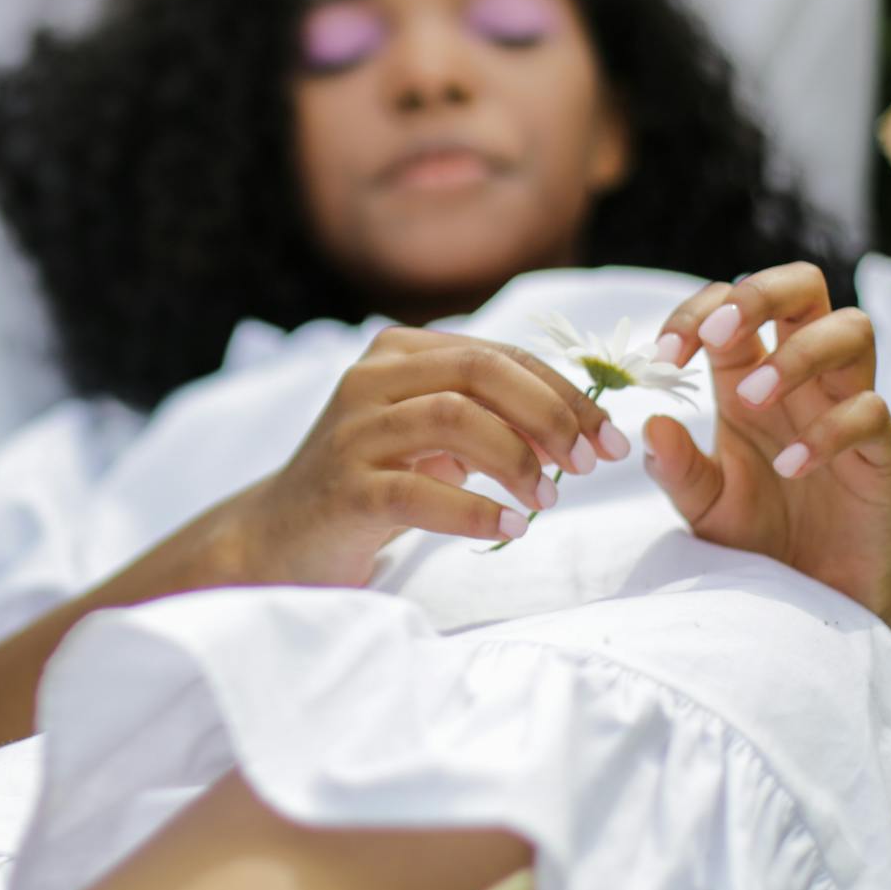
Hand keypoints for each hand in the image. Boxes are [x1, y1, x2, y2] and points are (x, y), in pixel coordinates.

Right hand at [216, 326, 621, 589]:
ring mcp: (353, 432)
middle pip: (480, 373)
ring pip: (454, 419)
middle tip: (589, 465)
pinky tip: (511, 530)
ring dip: (517, 461)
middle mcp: (370, 379)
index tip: (609, 439)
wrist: (280, 537)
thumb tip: (579, 422)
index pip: (499, 356)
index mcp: (397, 352)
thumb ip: (489, 416)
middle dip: (550, 416)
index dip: (565, 394)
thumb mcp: (430, 437)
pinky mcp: (344, 488)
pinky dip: (476, 511)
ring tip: (546, 502)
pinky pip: (421, 490)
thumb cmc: (372, 482)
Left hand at [643, 262, 890, 618]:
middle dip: (759, 293)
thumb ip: (677, 469)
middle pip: (804, 285)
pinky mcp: (883, 451)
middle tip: (718, 337)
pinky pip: (872, 412)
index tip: (661, 358)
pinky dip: (828, 430)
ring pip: (852, 330)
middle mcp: (803, 379)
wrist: (819, 594)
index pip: (730, 305)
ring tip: (752, 400)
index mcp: (749, 376)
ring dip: (797, 354)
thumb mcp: (703, 506)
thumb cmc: (760, 534)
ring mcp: (848, 408)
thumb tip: (651, 424)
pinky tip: (791, 466)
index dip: (695, 314)